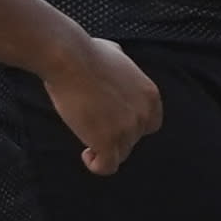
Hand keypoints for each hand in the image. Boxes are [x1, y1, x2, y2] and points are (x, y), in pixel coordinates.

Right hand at [46, 27, 164, 173]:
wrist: (70, 60)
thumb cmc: (87, 53)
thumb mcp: (118, 56)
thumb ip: (124, 69)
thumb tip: (116, 60)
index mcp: (150, 95)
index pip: (150, 124)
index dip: (131, 126)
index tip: (112, 122)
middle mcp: (143, 114)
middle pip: (133, 140)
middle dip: (115, 136)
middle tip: (94, 126)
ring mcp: (127, 130)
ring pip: (120, 154)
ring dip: (103, 149)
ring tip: (85, 136)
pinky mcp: (107, 142)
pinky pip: (107, 167)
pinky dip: (97, 165)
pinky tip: (86, 153)